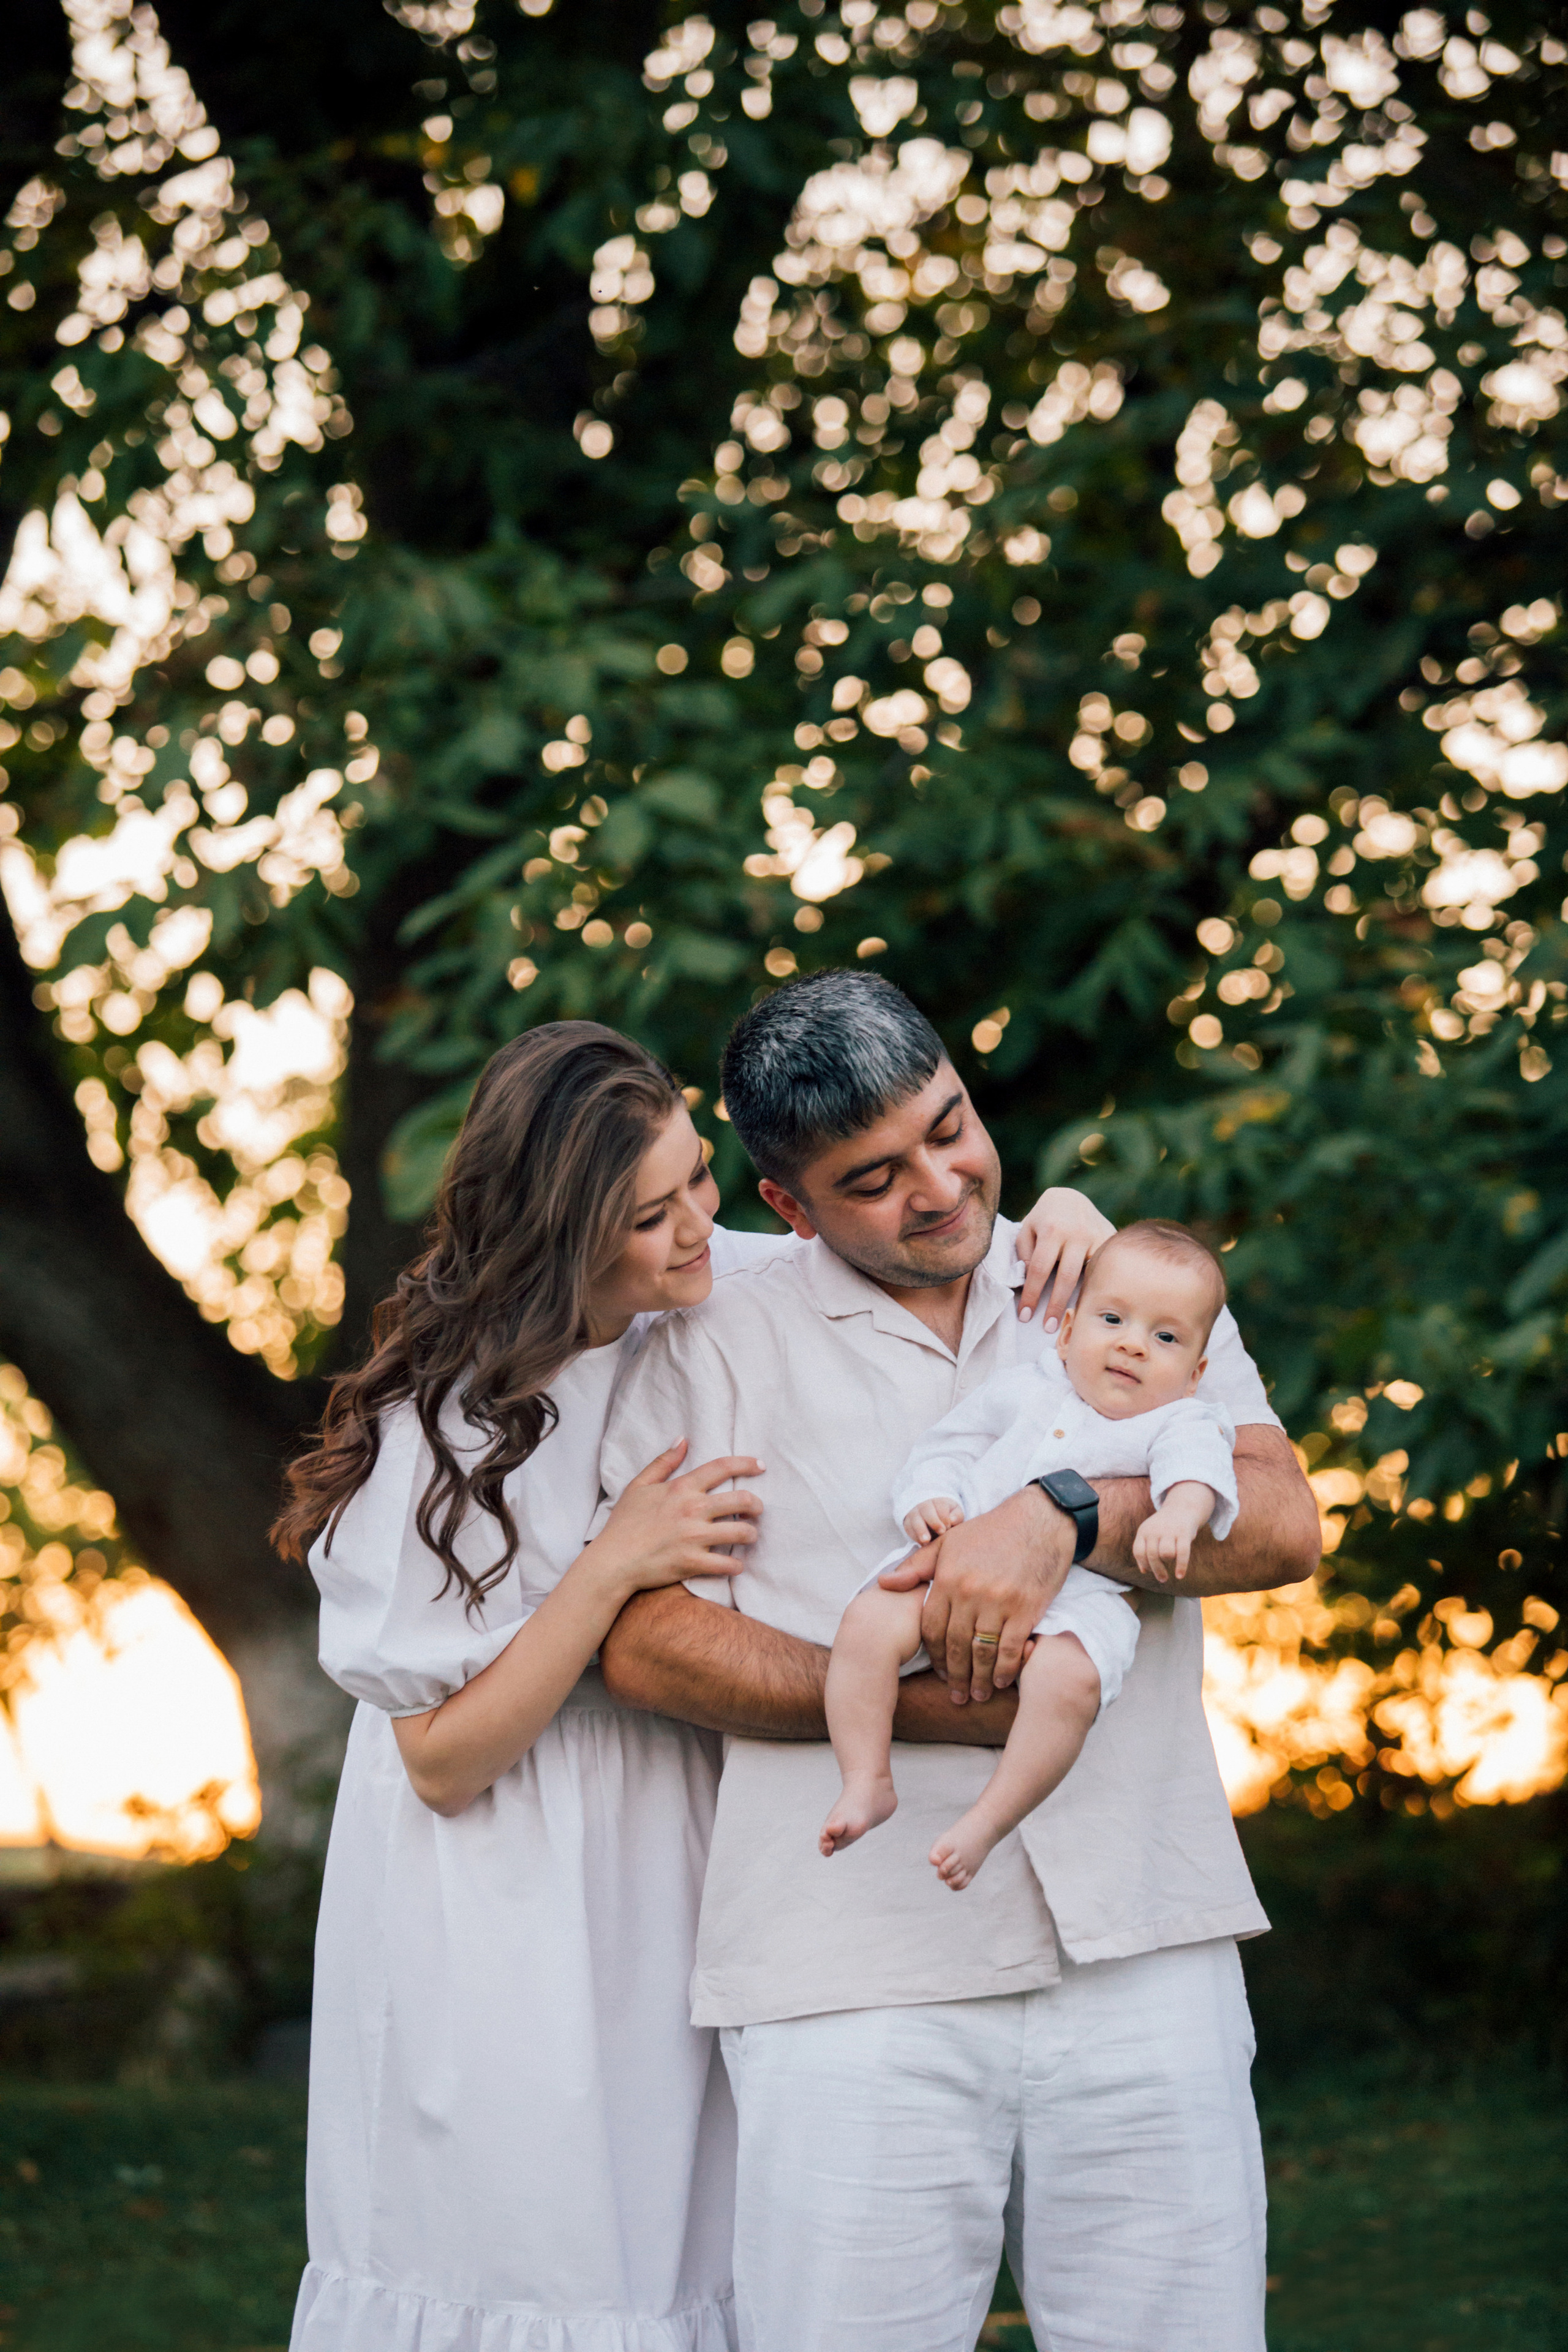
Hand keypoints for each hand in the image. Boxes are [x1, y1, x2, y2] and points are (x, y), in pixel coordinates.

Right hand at [589, 1440, 762, 1598]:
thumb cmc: (624, 1523)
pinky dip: (737, 1565)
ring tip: (749, 1536)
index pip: (722, 1468)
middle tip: (757, 1510)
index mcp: (681, 1488)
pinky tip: (736, 1564)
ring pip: (742, 1532)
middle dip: (757, 1505)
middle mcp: (692, 1509)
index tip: (761, 1466)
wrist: (612, 1561)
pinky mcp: (693, 1562)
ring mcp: (694, 1537)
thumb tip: (683, 1440)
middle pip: (742, 1500)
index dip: (746, 1464)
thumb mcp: (639, 1486)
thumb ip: (663, 1462)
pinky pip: (728, 1564)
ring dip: (751, 1534)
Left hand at [882, 1486, 1071, 1703]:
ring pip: (981, 1652)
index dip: (933, 1655)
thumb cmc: (991, 1532)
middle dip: (954, 1675)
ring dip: (979, 1679)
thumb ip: (916, 1567)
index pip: (932, 1628)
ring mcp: (999, 1602)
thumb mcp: (949, 1543)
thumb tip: (884, 1584)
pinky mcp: (1026, 1608)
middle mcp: (970, 1593)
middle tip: (956, 1696)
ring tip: (978, 1695)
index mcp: (948, 1578)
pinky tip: (1002, 1681)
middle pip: (955, 1646)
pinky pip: (1011, 1648)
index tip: (938, 1672)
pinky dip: (1006, 1669)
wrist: (1039, 1520)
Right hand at [903, 1496, 965, 1544]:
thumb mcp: (955, 1512)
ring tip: (926, 1540)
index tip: (948, 1527)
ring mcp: (914, 1514)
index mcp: (938, 1502)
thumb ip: (957, 1515)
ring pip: (915, 1519)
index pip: (940, 1506)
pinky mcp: (908, 1524)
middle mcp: (924, 1506)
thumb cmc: (947, 1515)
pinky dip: (915, 1536)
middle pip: (926, 1510)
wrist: (932, 1515)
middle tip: (941, 1532)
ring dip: (920, 1530)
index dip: (944, 1517)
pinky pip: (909, 1529)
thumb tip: (952, 1520)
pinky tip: (922, 1544)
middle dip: (934, 1521)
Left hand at [1014, 1187, 1115, 1330]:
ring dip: (1082, 1299)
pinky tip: (1094, 1303)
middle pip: (1066, 1277)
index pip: (1038, 1269)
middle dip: (1057, 1305)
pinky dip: (1098, 1286)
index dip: (1031, 1294)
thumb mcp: (1027, 1229)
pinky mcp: (1109, 1239)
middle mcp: (1076, 1232)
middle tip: (1049, 1328)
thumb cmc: (1043, 1219)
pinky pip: (1103, 1268)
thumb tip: (1030, 1280)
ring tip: (1074, 1321)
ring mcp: (1096, 1236)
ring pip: (1090, 1273)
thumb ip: (1025, 1253)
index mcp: (1051, 1229)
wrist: (1070, 1198)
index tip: (1025, 1316)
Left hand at [1130, 1483, 1214, 1583]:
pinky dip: (1181, 1566)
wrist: (1182, 1508)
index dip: (1143, 1564)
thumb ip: (1144, 1550)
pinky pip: (1182, 1553)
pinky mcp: (1184, 1533)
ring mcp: (1170, 1530)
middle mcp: (1155, 1530)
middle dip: (1157, 1571)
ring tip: (1171, 1561)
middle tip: (1162, 1579)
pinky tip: (1180, 1576)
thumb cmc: (1164, 1528)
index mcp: (1144, 1531)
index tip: (1150, 1571)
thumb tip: (1143, 1571)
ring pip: (1166, 1554)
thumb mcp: (1150, 1534)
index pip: (1138, 1552)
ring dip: (1169, 1562)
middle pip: (1152, 1556)